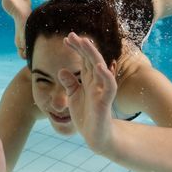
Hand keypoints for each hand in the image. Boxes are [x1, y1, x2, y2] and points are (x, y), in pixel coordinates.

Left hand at [59, 32, 117, 153]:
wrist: (95, 136)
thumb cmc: (86, 115)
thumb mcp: (73, 97)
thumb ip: (70, 83)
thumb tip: (62, 70)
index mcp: (88, 80)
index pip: (83, 59)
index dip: (76, 48)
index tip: (66, 39)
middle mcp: (96, 82)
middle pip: (91, 59)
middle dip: (82, 47)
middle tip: (72, 35)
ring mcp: (101, 90)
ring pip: (100, 67)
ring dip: (93, 55)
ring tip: (85, 42)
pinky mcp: (106, 101)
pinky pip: (109, 86)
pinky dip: (106, 75)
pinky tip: (99, 66)